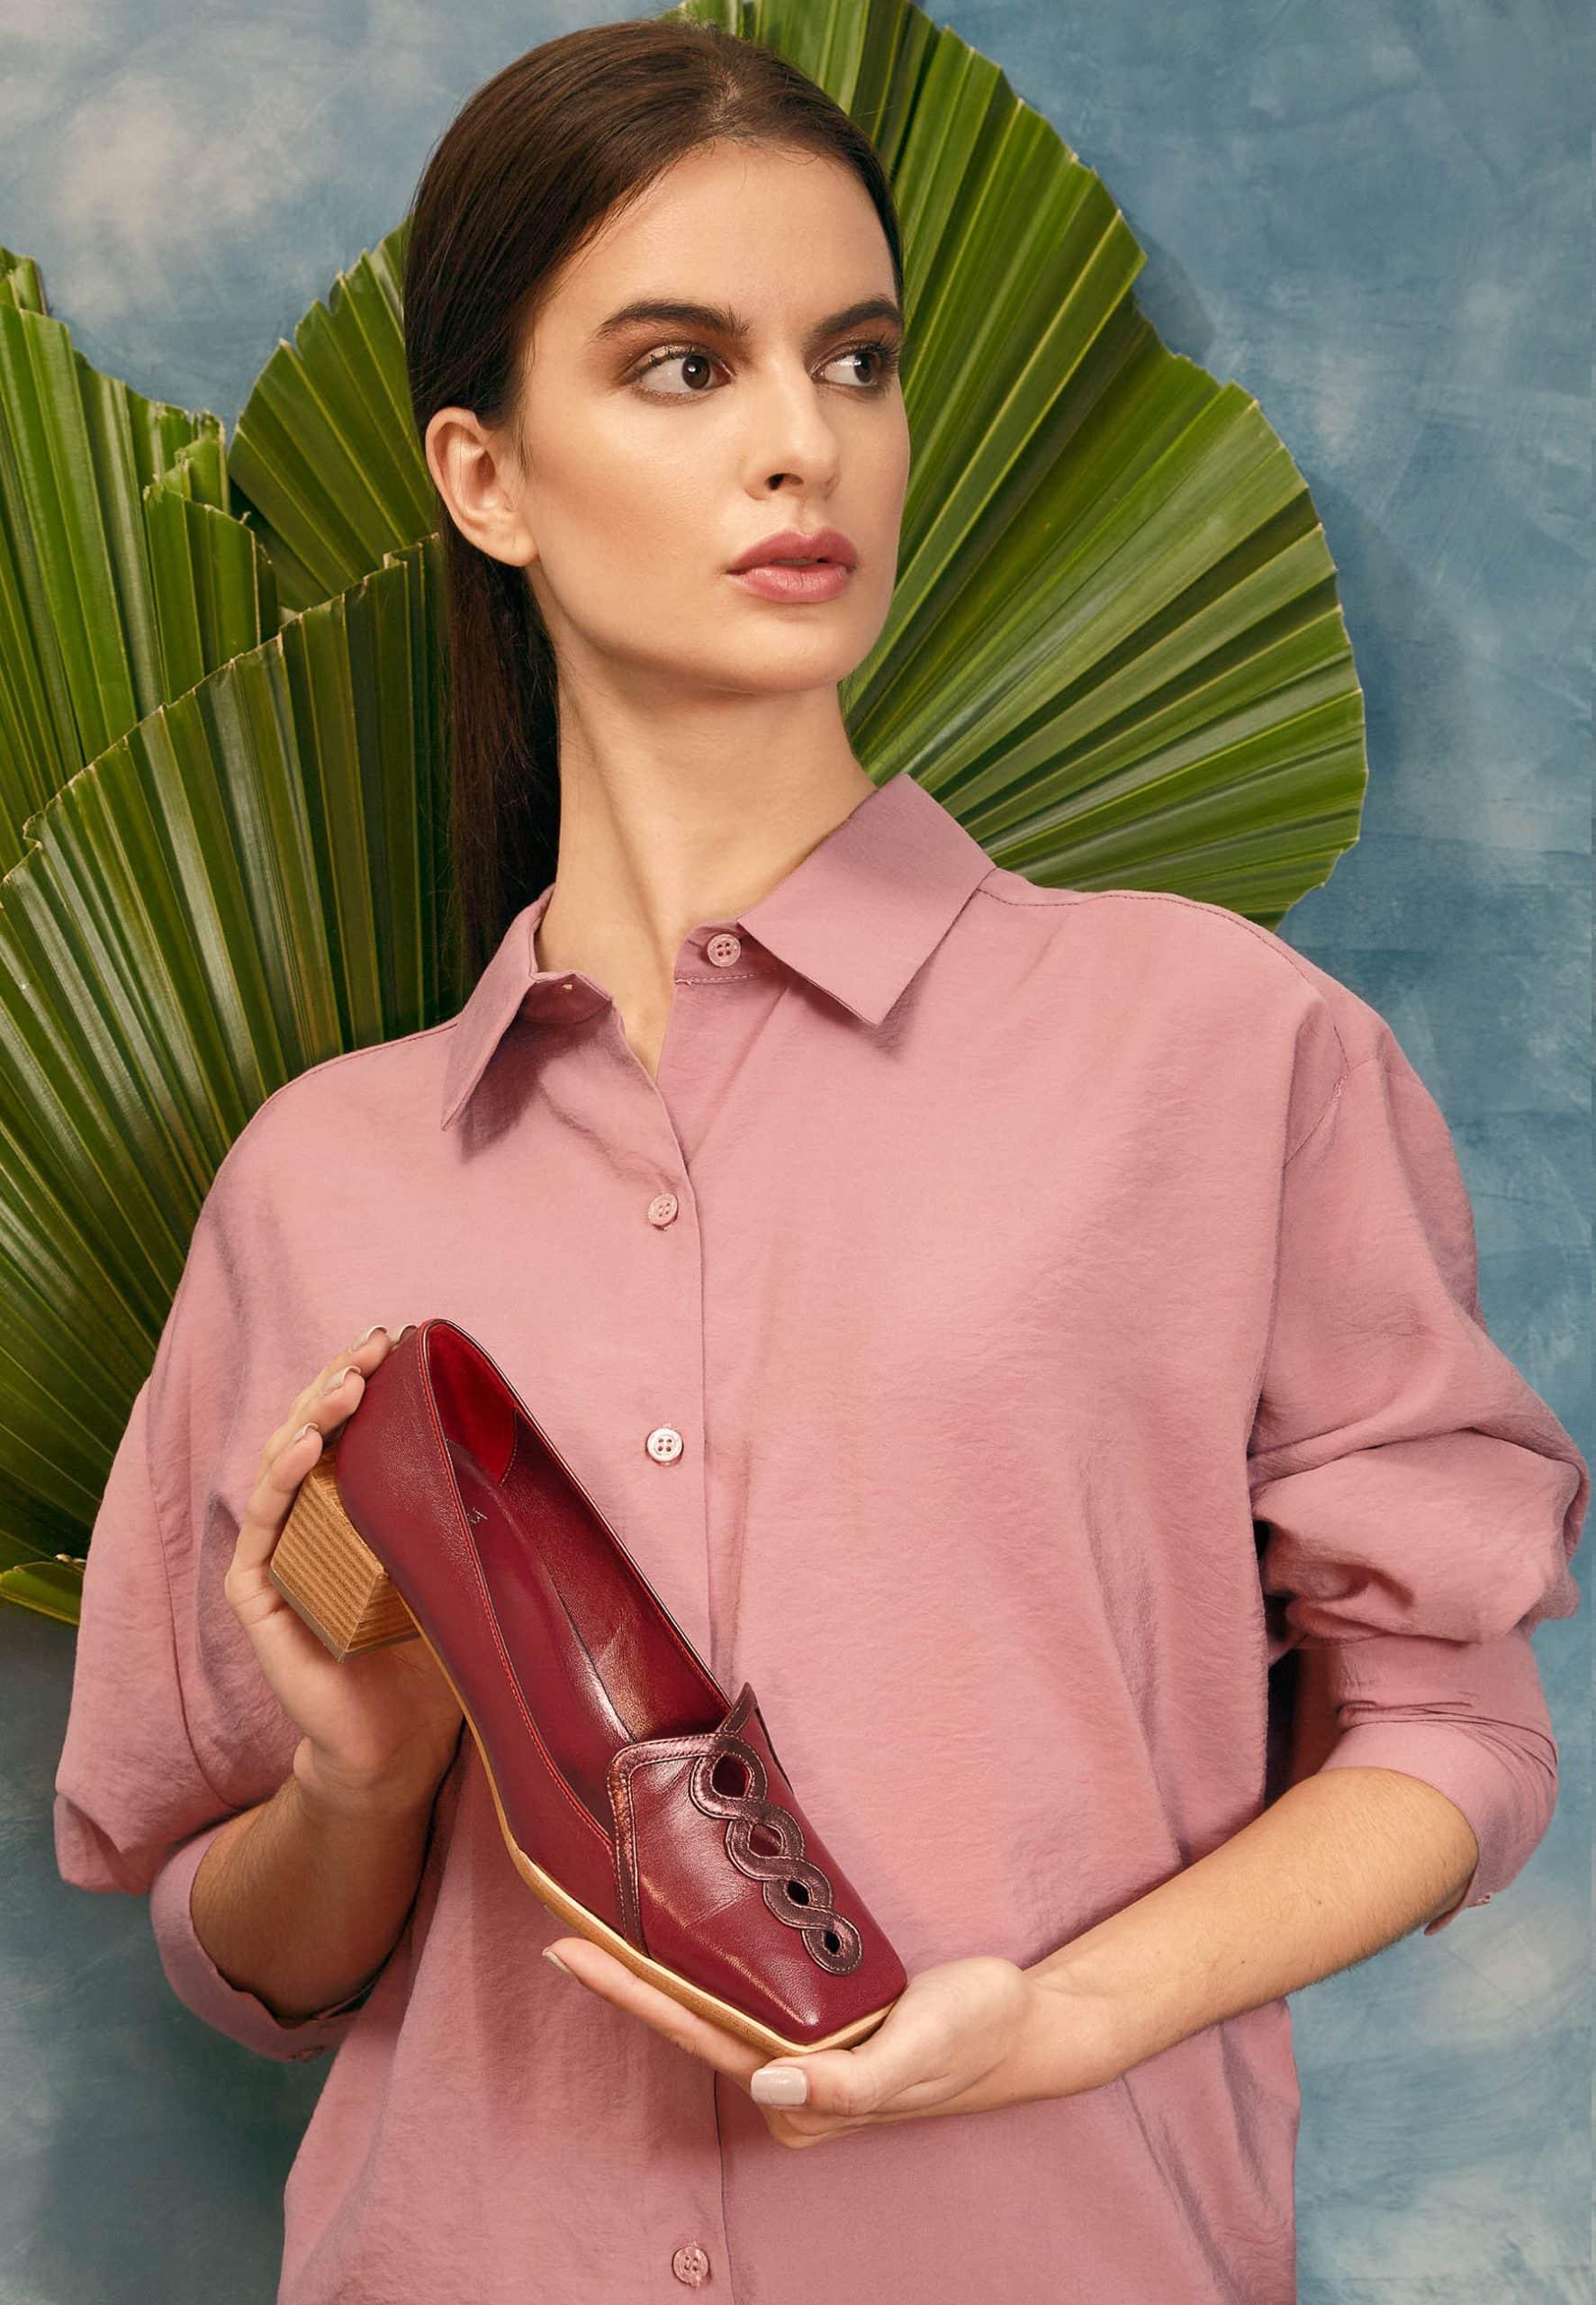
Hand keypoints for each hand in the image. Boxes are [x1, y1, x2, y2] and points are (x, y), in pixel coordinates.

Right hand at [224, 1322, 463, 1816]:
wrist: (395, 1745)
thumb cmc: (431, 1657)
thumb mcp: (457, 1570)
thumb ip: (466, 1518)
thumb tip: (520, 1450)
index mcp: (353, 1508)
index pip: (350, 1429)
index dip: (364, 1381)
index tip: (393, 1341)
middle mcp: (309, 1521)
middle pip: (312, 1431)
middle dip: (339, 1381)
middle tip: (371, 1345)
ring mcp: (278, 1553)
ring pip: (283, 1463)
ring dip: (314, 1416)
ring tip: (347, 1385)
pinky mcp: (258, 1593)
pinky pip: (265, 1524)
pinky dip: (284, 1479)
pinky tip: (308, 1446)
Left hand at [539, 1938, 1127, 2146]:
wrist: (1028, 2023)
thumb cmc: (975, 2036)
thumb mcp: (918, 2052)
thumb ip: (846, 2079)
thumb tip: (763, 2082)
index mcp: (797, 2096)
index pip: (693, 2033)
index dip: (628, 1991)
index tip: (568, 1948)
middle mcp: (785, 2080)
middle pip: (688, 2019)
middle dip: (623, 1976)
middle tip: (560, 1923)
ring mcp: (800, 2052)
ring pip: (712, 2003)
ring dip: (657, 1967)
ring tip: (603, 1918)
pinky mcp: (819, 2021)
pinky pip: (747, 1989)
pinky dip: (705, 1959)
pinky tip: (684, 1930)